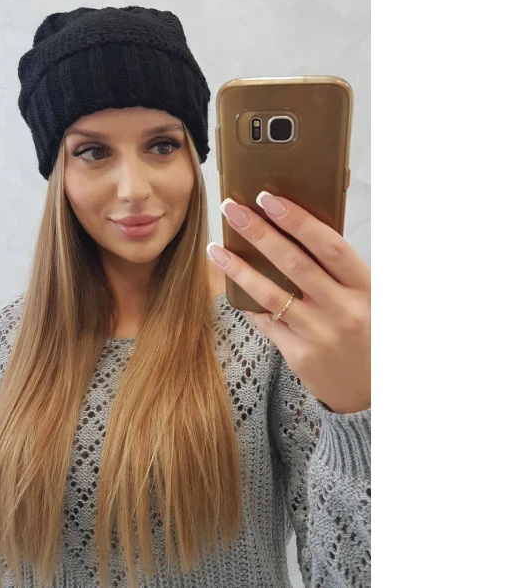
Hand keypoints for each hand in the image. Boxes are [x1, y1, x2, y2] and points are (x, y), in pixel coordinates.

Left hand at [208, 193, 370, 413]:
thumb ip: (339, 269)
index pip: (329, 246)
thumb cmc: (368, 332)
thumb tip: (296, 228)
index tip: (268, 199)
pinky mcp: (300, 354)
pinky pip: (266, 321)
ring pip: (271, 294)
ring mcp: (320, 334)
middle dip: (258, 232)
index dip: (298, 220)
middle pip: (294, 263)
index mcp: (365, 287)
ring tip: (215, 249)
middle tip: (231, 209)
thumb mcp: (368, 296)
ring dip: (239, 268)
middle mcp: (344, 309)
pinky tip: (229, 284)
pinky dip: (247, 301)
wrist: (373, 389)